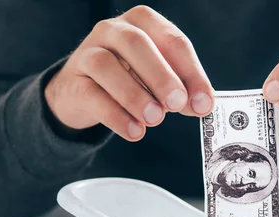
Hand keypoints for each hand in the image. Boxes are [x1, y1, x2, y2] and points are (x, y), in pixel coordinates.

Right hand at [44, 5, 213, 140]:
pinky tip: (134, 132)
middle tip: (177, 104)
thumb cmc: (129, 79)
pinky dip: (115, 116)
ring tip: (154, 119)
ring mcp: (88, 52)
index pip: (172, 41)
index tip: (204, 103)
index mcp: (144, 23)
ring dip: (134, 94)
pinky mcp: (73, 81)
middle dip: (161, 76)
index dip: (191, 72)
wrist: (81, 92)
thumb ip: (181, 90)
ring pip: (107, 66)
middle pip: (138, 44)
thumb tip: (201, 105)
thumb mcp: (158, 81)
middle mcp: (114, 30)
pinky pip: (92, 95)